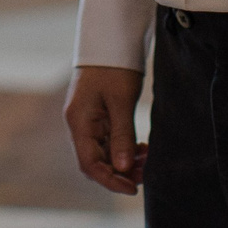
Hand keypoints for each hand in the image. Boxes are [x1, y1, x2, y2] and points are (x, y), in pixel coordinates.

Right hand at [62, 64, 145, 193]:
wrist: (111, 39)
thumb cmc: (114, 66)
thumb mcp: (121, 101)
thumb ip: (122, 135)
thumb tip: (122, 169)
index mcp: (79, 121)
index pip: (90, 164)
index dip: (110, 180)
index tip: (132, 188)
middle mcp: (80, 125)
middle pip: (96, 162)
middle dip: (120, 172)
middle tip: (146, 172)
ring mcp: (88, 121)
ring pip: (105, 153)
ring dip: (125, 161)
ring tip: (148, 159)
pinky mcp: (98, 116)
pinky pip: (109, 141)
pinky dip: (125, 148)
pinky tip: (141, 148)